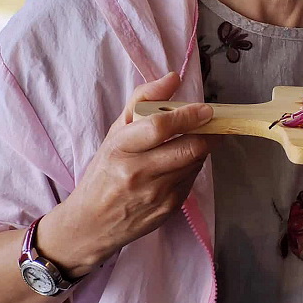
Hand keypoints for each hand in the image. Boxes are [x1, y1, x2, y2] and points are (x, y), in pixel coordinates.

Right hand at [36, 73, 213, 277]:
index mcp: (120, 149)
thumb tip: (174, 77)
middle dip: (208, 133)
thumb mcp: (116, 132)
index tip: (207, 109)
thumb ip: (143, 100)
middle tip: (212, 123)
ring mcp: (154, 194)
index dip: (188, 116)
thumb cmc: (104, 171)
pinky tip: (179, 165)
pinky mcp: (167, 209)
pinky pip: (191, 180)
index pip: (160, 127)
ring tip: (191, 141)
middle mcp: (136, 173)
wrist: (89, 224)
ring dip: (201, 148)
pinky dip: (192, 167)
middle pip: (189, 147)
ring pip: (195, 162)